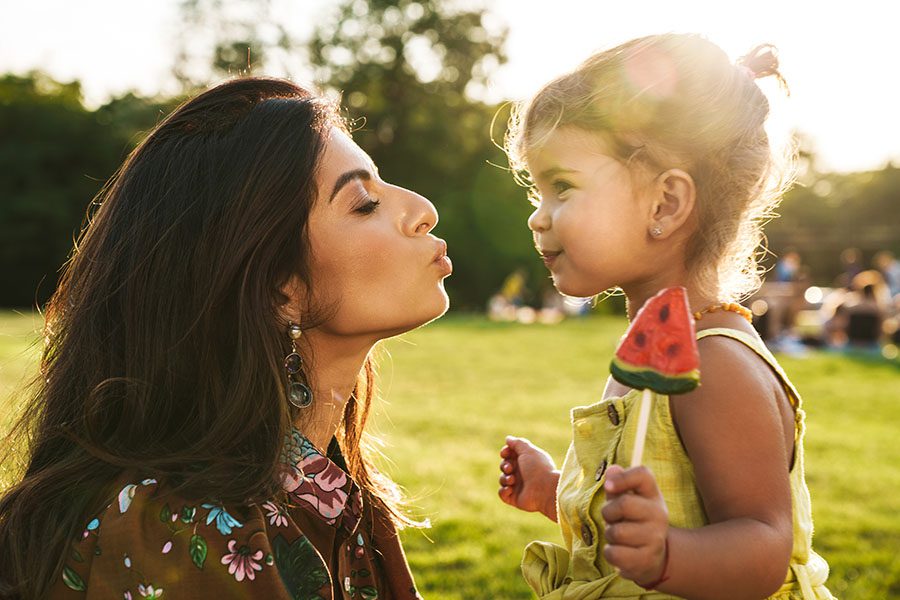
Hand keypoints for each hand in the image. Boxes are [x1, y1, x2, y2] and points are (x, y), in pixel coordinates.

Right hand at [498, 436, 559, 521]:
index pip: (510, 455)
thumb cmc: (538, 468)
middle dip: (504, 465)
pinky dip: (503, 491)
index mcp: (526, 462)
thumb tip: (508, 439)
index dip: (505, 453)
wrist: (545, 489)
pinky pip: (502, 494)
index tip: (505, 453)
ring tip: (512, 480)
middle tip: (510, 468)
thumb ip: (517, 443)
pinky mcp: (515, 498)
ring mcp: (518, 486)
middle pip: (504, 466)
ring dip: (504, 478)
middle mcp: (522, 473)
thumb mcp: (528, 450)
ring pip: (502, 479)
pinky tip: (510, 489)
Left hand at [601, 465, 668, 586]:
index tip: (608, 486)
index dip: (622, 477)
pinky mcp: (647, 560)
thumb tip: (612, 470)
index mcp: (653, 495)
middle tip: (612, 519)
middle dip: (608, 513)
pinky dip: (610, 553)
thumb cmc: (632, 522)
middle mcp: (659, 515)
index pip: (643, 474)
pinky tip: (620, 552)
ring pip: (616, 532)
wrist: (651, 557)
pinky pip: (614, 554)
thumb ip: (617, 485)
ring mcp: (655, 538)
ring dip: (609, 535)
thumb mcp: (626, 501)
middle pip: (624, 504)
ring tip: (619, 537)